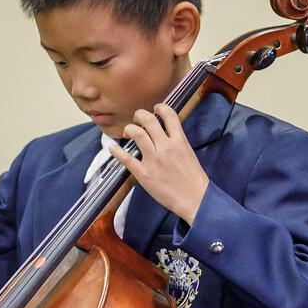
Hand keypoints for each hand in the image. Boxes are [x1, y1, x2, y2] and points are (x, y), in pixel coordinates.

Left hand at [109, 103, 208, 224]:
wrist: (195, 199)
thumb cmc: (193, 179)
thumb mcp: (188, 153)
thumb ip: (177, 142)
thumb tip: (165, 134)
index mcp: (180, 141)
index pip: (170, 115)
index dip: (161, 107)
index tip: (156, 108)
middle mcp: (166, 147)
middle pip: (149, 121)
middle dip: (140, 114)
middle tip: (137, 117)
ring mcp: (153, 160)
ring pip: (137, 134)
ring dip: (129, 129)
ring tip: (128, 131)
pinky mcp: (144, 173)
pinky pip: (126, 158)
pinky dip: (116, 151)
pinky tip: (112, 147)